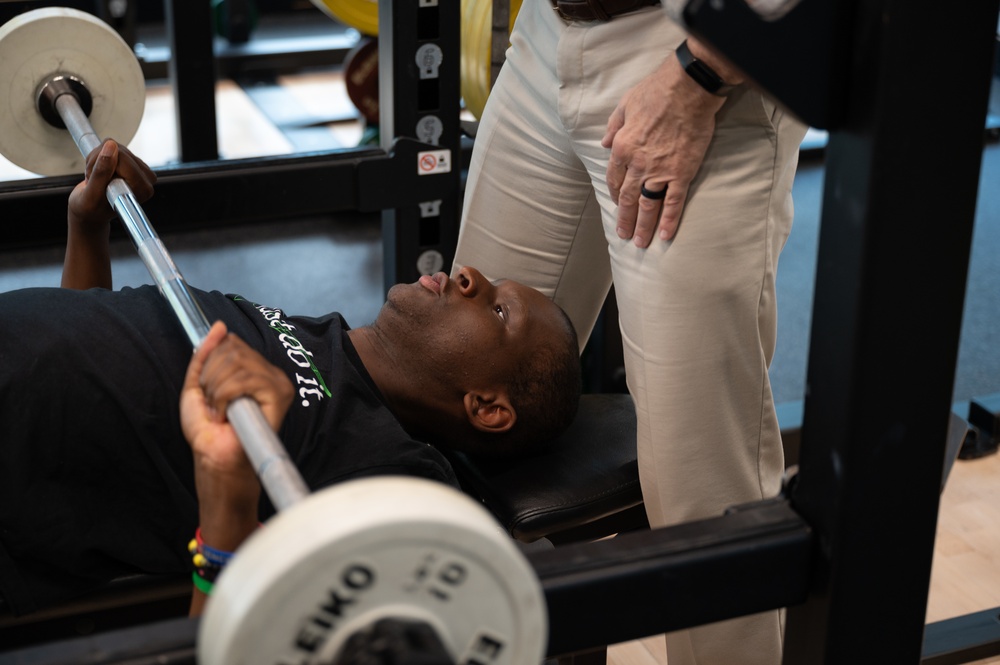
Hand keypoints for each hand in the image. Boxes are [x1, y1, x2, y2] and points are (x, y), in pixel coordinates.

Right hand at [67, 139, 155, 231]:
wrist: (90, 211)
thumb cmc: (91, 208)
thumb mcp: (92, 194)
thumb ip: (102, 171)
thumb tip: (111, 146)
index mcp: (143, 189)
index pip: (123, 159)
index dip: (102, 166)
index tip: (98, 183)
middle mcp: (146, 179)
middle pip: (119, 150)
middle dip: (99, 161)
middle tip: (94, 180)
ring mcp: (139, 169)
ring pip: (114, 146)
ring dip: (97, 160)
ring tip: (96, 179)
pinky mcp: (131, 160)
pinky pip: (111, 145)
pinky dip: (99, 157)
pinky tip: (99, 173)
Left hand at [180, 322, 293, 504]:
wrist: (213, 456)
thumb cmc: (208, 428)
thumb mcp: (198, 383)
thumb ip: (207, 353)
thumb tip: (220, 326)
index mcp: (255, 368)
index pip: (232, 343)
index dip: (211, 363)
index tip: (208, 390)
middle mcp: (270, 372)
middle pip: (233, 349)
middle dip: (211, 377)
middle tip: (212, 403)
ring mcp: (278, 383)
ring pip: (237, 363)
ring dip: (216, 390)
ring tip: (219, 410)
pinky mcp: (280, 395)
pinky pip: (245, 379)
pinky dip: (224, 397)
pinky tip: (226, 414)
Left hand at [601, 47, 727, 246]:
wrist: (688, 88)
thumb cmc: (656, 91)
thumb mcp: (625, 104)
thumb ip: (613, 126)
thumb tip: (604, 143)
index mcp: (622, 147)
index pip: (614, 178)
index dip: (614, 194)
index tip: (616, 204)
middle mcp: (637, 164)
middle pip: (627, 198)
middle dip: (624, 219)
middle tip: (623, 235)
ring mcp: (660, 171)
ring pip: (647, 205)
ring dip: (642, 226)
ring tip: (639, 242)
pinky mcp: (682, 173)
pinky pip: (673, 202)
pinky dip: (669, 220)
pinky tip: (665, 235)